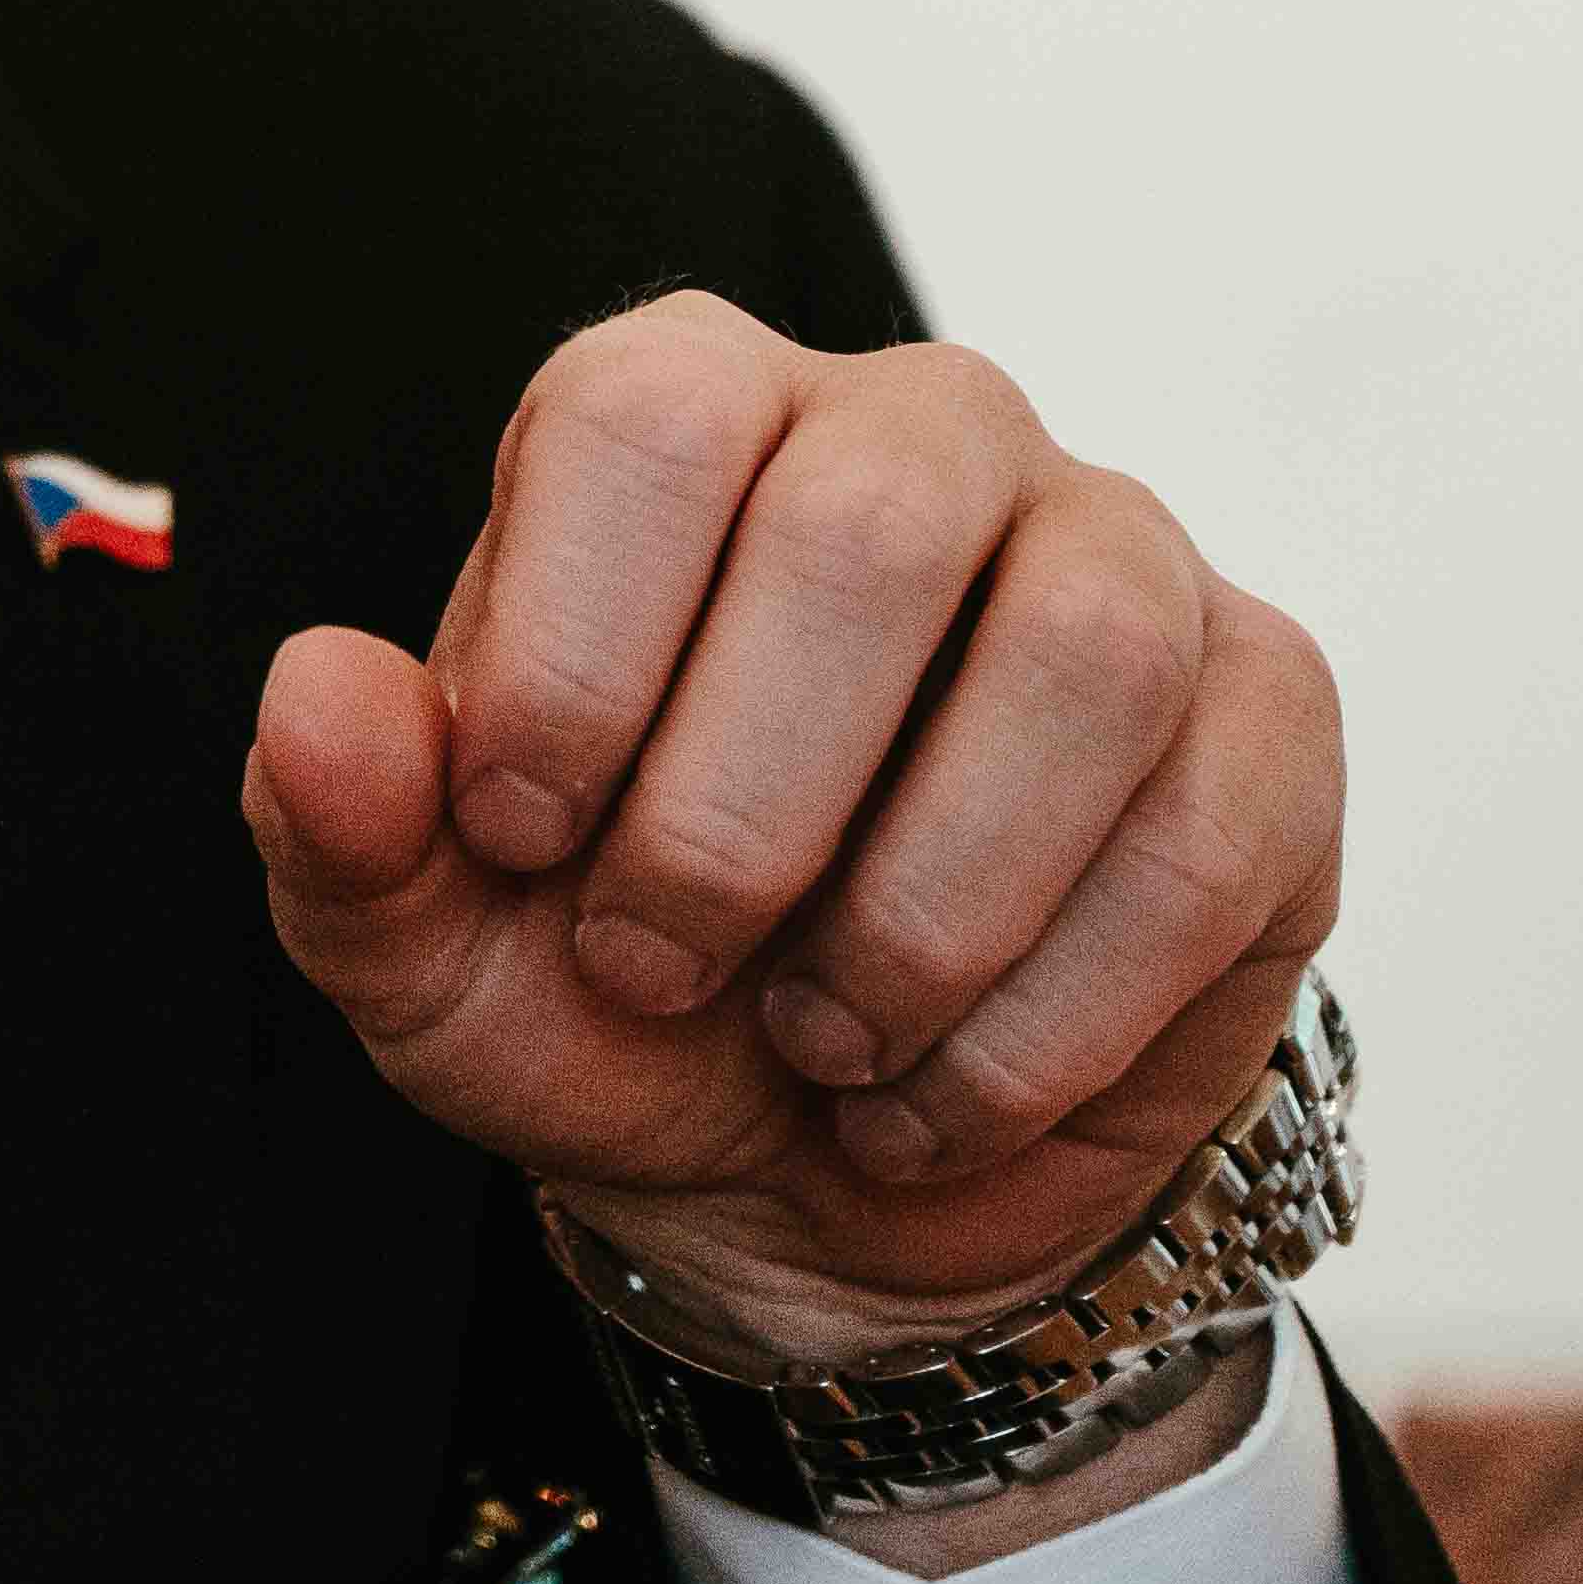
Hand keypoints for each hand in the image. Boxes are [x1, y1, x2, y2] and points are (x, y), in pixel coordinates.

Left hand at [239, 293, 1339, 1361]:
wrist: (820, 1164)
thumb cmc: (611, 995)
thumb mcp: (424, 946)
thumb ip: (346, 820)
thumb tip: (316, 696)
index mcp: (684, 419)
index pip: (643, 419)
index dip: (573, 652)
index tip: (518, 836)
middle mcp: (914, 432)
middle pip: (866, 528)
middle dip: (743, 808)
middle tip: (663, 968)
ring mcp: (1117, 552)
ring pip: (1077, 660)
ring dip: (917, 916)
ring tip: (818, 1039)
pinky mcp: (1266, 709)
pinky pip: (1204, 829)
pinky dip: (1046, 1020)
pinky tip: (938, 1091)